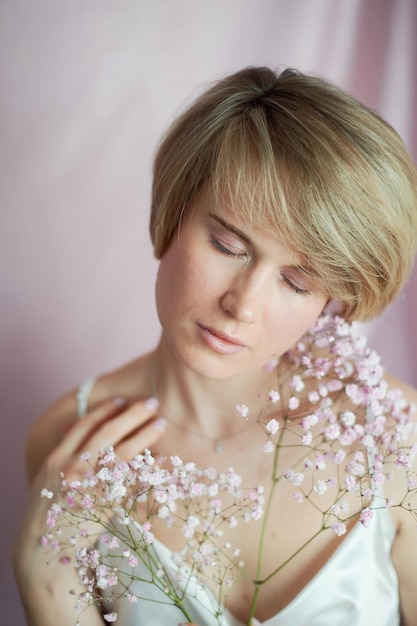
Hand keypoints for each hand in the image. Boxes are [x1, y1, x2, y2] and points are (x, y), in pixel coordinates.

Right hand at [13, 396, 165, 624]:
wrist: (43, 552)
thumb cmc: (47, 513)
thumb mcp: (47, 478)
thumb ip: (63, 453)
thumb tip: (71, 426)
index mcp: (58, 459)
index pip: (85, 425)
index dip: (105, 410)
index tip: (122, 400)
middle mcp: (73, 469)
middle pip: (108, 433)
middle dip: (132, 415)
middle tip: (151, 402)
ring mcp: (90, 486)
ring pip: (123, 453)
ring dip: (145, 435)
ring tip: (160, 423)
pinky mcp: (105, 505)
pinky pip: (133, 481)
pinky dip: (150, 468)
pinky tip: (163, 459)